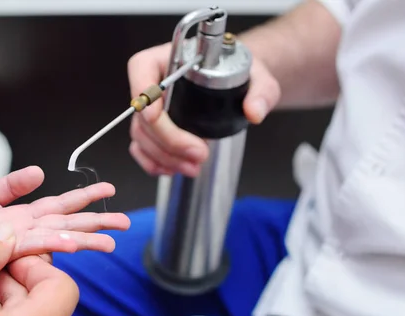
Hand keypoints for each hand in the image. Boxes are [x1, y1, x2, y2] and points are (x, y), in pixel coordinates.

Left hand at [0, 166, 128, 298]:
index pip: (22, 194)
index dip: (49, 189)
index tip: (76, 186)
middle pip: (52, 218)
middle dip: (89, 216)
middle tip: (120, 217)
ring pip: (50, 237)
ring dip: (83, 235)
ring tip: (113, 236)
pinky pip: (25, 253)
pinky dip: (51, 248)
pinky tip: (71, 245)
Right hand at [127, 42, 280, 176]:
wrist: (239, 85)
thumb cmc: (239, 73)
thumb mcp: (259, 78)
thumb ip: (261, 92)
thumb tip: (255, 111)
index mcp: (172, 58)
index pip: (142, 68)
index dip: (144, 94)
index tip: (156, 117)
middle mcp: (158, 81)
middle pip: (144, 113)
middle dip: (168, 140)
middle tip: (199, 153)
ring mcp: (155, 107)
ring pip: (142, 134)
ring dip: (165, 156)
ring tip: (194, 166)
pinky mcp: (157, 128)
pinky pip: (143, 147)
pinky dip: (154, 162)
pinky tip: (173, 169)